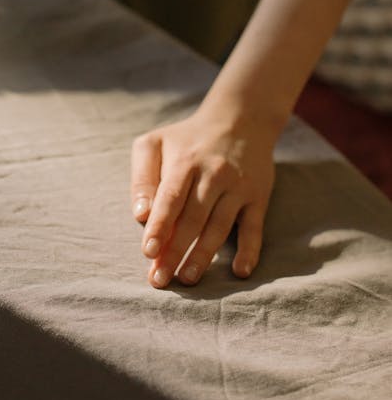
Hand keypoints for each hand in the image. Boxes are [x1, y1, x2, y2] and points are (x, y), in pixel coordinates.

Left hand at [131, 104, 275, 287]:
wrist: (240, 119)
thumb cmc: (187, 138)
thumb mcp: (155, 144)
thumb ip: (142, 177)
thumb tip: (140, 216)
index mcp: (185, 161)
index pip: (171, 198)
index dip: (160, 226)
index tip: (149, 252)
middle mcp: (213, 174)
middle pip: (193, 219)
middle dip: (175, 252)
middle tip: (160, 280)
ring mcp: (238, 187)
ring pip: (219, 228)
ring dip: (203, 257)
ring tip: (186, 279)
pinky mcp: (258, 197)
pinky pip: (254, 228)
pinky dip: (249, 251)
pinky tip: (239, 271)